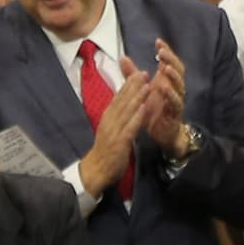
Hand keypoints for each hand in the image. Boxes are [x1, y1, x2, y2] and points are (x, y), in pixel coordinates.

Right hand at [79, 64, 148, 196]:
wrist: (96, 171)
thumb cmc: (106, 150)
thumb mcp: (111, 129)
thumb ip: (117, 116)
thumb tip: (124, 103)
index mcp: (108, 117)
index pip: (119, 98)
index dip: (129, 85)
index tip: (139, 73)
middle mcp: (110, 121)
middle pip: (122, 101)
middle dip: (134, 86)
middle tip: (144, 72)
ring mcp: (114, 131)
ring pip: (127, 112)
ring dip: (137, 98)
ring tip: (147, 86)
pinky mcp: (119, 143)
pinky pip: (130, 128)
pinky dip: (137, 118)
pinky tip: (145, 109)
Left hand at [134, 39, 187, 155]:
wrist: (162, 133)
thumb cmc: (154, 110)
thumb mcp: (141, 90)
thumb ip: (133, 74)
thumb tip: (122, 57)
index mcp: (166, 81)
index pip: (169, 62)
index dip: (166, 51)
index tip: (158, 41)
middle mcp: (174, 88)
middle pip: (178, 70)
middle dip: (171, 60)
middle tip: (162, 52)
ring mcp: (176, 99)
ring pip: (179, 85)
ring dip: (173, 76)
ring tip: (166, 68)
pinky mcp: (176, 113)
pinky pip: (176, 103)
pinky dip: (171, 95)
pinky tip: (164, 88)